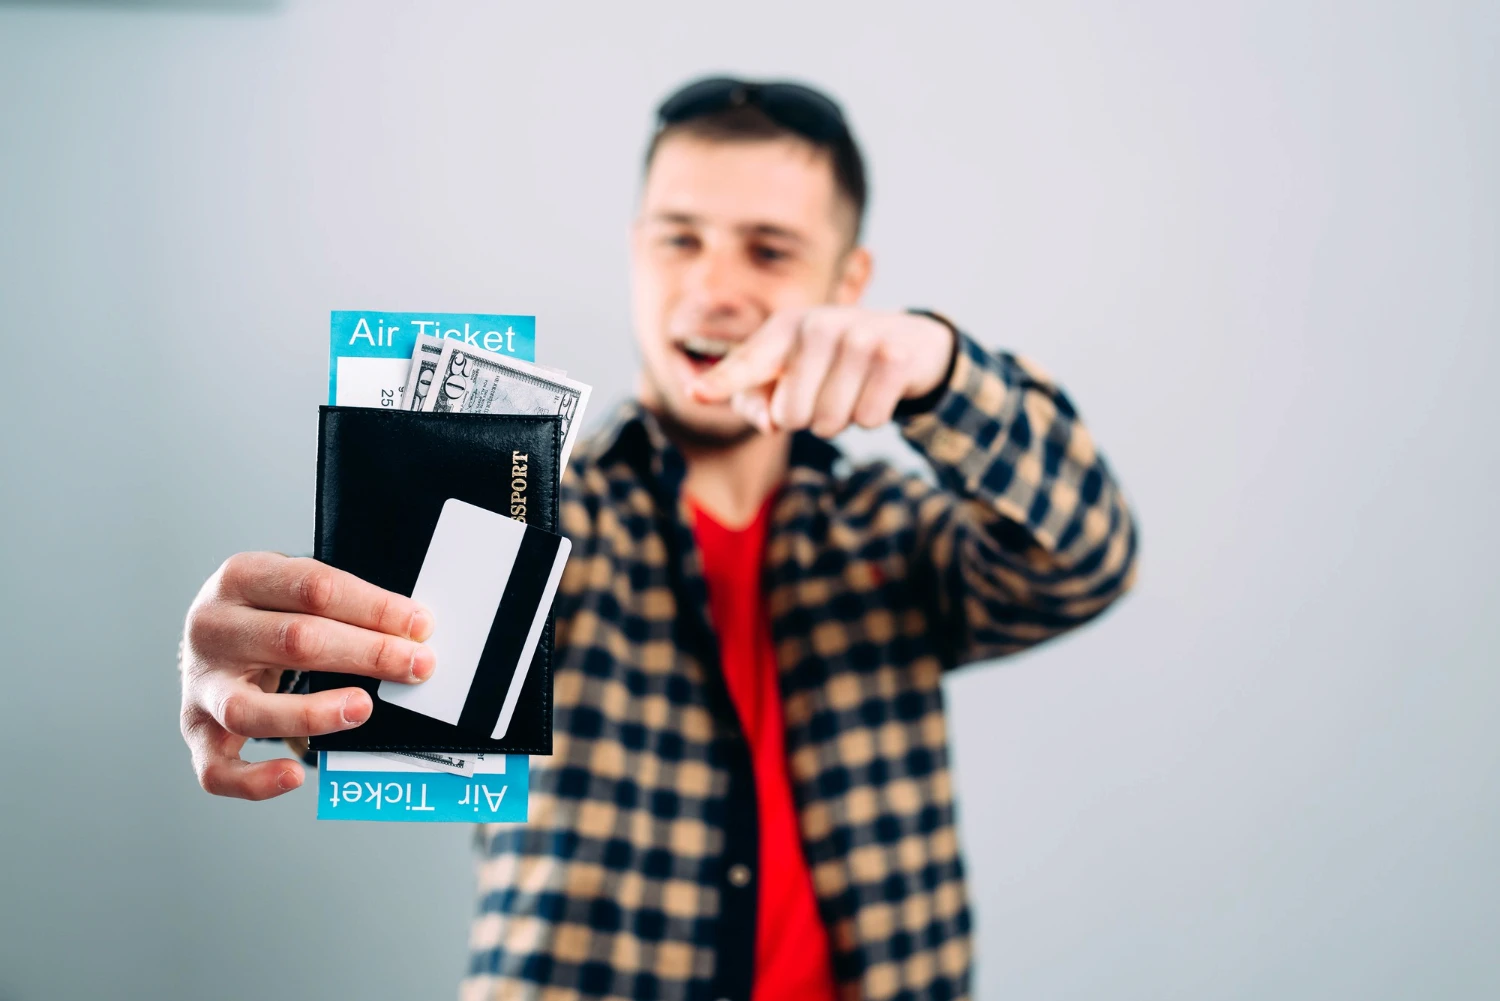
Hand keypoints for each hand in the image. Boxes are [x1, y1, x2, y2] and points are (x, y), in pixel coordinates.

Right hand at [179, 553, 434, 799]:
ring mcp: (201, 684)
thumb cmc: (270, 610)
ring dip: (313, 713)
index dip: (373, 607)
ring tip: (363, 708)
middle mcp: (213, 628)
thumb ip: (342, 605)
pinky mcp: (195, 730)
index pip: (314, 587)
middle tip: (418, 666)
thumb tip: (413, 631)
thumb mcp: (295, 587)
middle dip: (367, 654)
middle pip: (294, 642)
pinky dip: (254, 780)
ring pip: (248, 710)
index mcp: (241, 577)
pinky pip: (216, 769)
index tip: (420, 626)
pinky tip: (295, 776)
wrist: (210, 634)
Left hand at [689, 308, 955, 436]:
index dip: (721, 383)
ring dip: (842, 419)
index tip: (695, 395)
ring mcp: (857, 336)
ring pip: (830, 422)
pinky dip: (872, 416)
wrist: (906, 340)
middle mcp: (817, 326)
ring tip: (852, 387)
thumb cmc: (832, 364)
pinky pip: (869, 419)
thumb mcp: (790, 375)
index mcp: (784, 329)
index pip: (747, 364)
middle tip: (826, 391)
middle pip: (790, 416)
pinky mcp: (893, 354)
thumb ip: (759, 402)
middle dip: (808, 418)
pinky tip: (878, 387)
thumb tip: (768, 422)